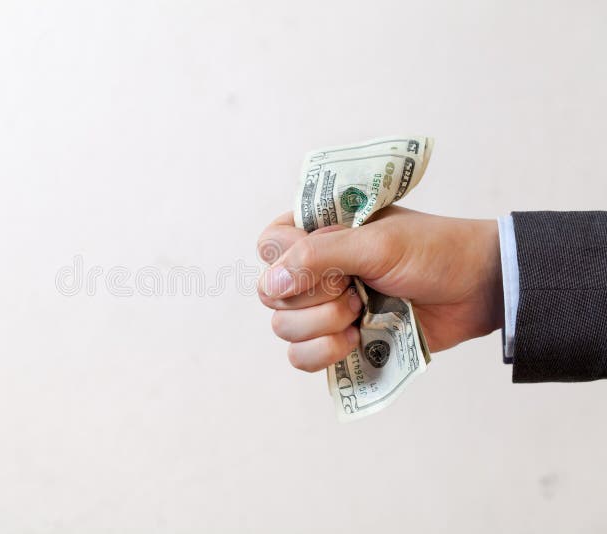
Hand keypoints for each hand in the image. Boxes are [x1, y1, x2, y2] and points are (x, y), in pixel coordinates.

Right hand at [256, 206, 502, 370]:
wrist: (477, 289)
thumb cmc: (433, 251)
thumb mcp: (376, 242)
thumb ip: (318, 257)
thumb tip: (272, 283)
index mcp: (318, 233)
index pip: (269, 246)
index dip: (287, 260)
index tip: (329, 263)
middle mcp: (314, 271)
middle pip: (272, 294)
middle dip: (313, 298)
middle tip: (354, 288)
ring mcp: (325, 308)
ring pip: (283, 328)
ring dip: (321, 325)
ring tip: (359, 314)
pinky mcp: (338, 340)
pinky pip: (300, 358)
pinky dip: (322, 353)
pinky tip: (355, 339)